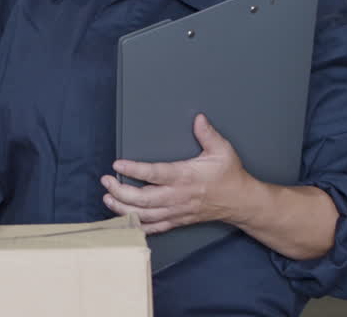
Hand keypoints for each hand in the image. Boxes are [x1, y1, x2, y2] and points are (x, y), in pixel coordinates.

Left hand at [101, 114, 256, 234]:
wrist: (240, 202)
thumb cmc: (230, 175)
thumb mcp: (222, 150)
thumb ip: (208, 134)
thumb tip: (199, 118)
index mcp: (186, 177)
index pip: (155, 174)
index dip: (135, 169)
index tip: (118, 164)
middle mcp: (178, 196)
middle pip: (144, 199)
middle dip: (120, 191)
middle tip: (105, 182)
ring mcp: (176, 211)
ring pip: (145, 215)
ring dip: (123, 208)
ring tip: (108, 198)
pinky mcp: (177, 220)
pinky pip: (154, 227)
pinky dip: (137, 226)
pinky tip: (124, 221)